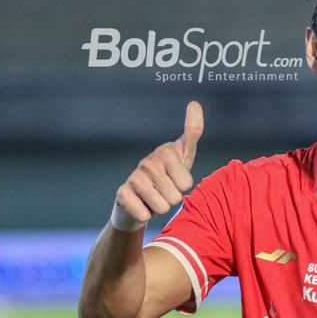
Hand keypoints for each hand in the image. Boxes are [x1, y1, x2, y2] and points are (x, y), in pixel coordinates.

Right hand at [115, 101, 203, 222]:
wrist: (138, 199)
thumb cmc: (166, 176)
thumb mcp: (184, 155)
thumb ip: (192, 132)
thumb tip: (194, 102)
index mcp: (166, 151)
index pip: (187, 183)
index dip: (184, 187)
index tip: (175, 179)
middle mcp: (148, 161)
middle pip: (176, 197)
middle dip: (173, 199)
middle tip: (164, 191)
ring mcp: (134, 177)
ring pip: (163, 207)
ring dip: (160, 208)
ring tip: (154, 197)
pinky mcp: (122, 194)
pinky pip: (145, 215)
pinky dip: (145, 215)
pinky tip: (140, 205)